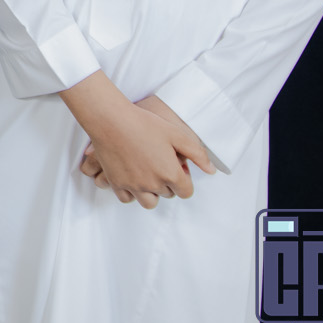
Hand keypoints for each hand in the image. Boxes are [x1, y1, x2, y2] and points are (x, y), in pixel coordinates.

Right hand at [60, 72, 213, 207]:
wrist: (111, 120)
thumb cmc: (144, 123)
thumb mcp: (176, 134)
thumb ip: (197, 155)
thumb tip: (211, 171)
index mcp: (171, 174)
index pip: (186, 192)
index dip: (184, 180)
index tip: (176, 167)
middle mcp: (153, 184)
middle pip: (168, 195)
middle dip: (167, 183)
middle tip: (159, 163)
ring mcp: (133, 185)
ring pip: (149, 202)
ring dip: (151, 192)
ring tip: (147, 175)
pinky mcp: (116, 183)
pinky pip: (127, 198)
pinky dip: (131, 192)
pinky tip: (132, 178)